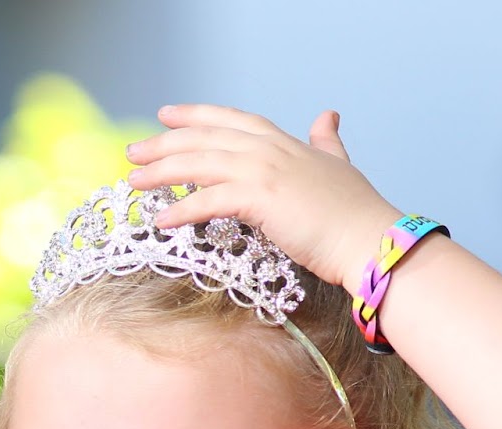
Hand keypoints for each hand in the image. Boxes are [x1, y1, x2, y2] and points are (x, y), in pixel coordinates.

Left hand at [124, 104, 401, 294]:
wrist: (369, 239)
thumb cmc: (352, 213)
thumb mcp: (337, 165)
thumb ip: (326, 141)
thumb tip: (327, 116)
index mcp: (283, 142)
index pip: (230, 120)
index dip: (196, 116)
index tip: (165, 115)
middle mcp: (270, 150)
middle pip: (205, 139)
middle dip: (164, 143)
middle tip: (133, 152)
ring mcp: (266, 171)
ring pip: (201, 164)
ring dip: (162, 172)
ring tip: (134, 182)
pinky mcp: (262, 199)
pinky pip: (210, 200)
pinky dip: (183, 209)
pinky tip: (161, 220)